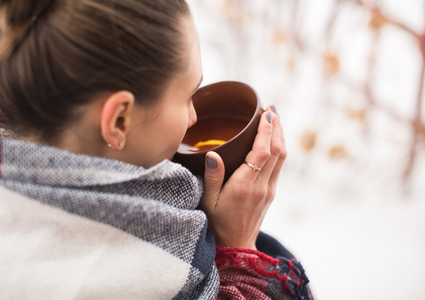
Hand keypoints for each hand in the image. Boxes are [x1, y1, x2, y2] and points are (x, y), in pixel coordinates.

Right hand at [199, 106, 285, 249]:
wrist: (236, 246)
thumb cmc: (217, 223)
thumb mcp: (207, 202)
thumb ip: (212, 177)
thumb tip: (213, 154)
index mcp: (243, 187)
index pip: (262, 153)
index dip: (267, 131)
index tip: (266, 114)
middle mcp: (261, 187)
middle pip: (278, 151)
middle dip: (277, 127)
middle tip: (272, 108)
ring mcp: (269, 190)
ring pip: (282, 157)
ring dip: (281, 136)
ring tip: (275, 119)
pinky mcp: (271, 192)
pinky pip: (280, 165)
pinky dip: (279, 148)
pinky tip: (274, 139)